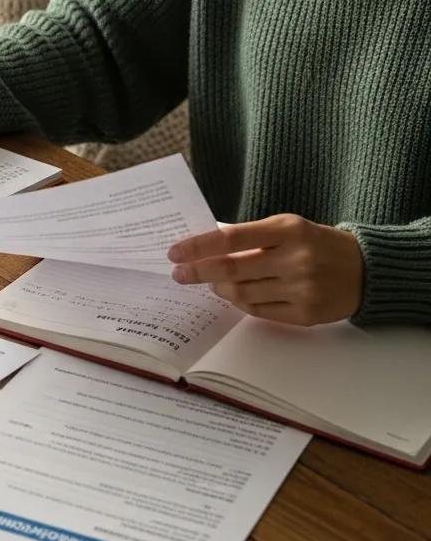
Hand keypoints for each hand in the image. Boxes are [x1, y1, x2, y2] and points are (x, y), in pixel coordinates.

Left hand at [167, 214, 363, 325]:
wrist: (365, 269)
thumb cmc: (315, 243)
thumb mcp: (287, 227)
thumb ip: (250, 236)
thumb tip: (205, 247)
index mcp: (287, 230)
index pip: (231, 238)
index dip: (198, 247)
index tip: (175, 253)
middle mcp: (295, 259)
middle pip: (231, 269)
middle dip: (198, 272)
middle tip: (179, 274)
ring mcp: (301, 288)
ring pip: (241, 293)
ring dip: (220, 288)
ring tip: (213, 283)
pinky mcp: (306, 314)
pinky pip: (258, 312)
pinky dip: (240, 303)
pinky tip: (235, 295)